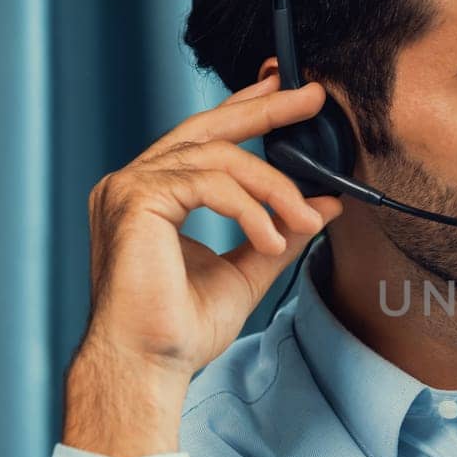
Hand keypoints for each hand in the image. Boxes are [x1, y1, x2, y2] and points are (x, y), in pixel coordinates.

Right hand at [75, 74, 342, 385]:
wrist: (146, 364)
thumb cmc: (180, 329)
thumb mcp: (246, 271)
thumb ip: (280, 233)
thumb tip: (326, 205)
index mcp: (153, 195)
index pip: (204, 138)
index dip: (246, 109)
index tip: (288, 92)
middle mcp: (134, 183)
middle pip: (208, 127)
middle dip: (264, 108)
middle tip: (312, 96)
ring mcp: (129, 188)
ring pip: (218, 158)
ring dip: (273, 187)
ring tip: (302, 220)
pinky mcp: (135, 200)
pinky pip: (209, 183)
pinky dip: (249, 208)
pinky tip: (269, 238)